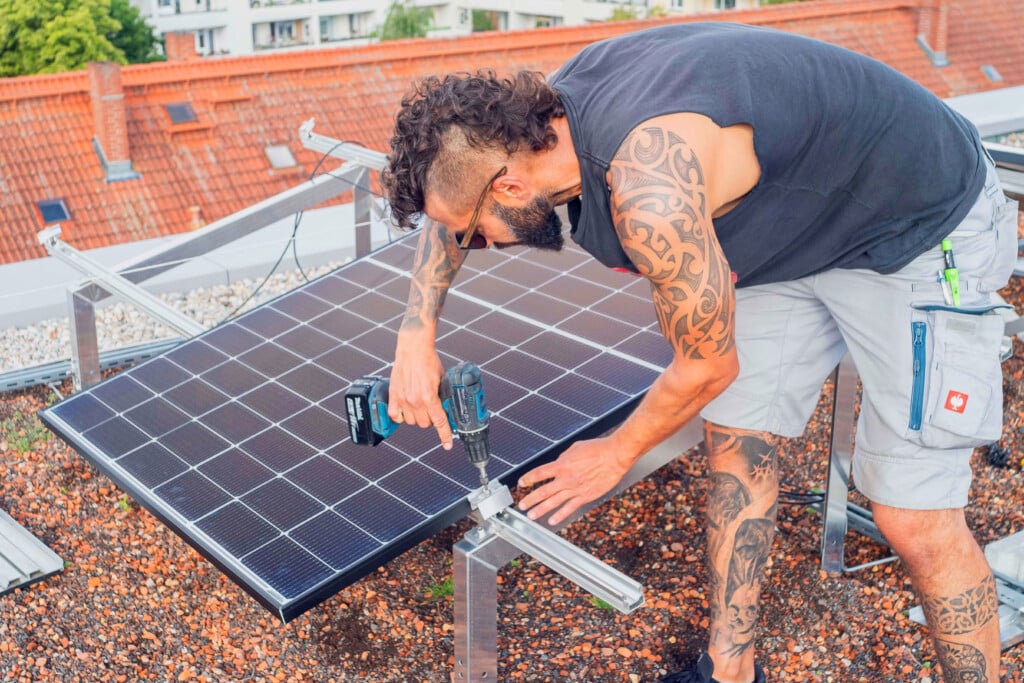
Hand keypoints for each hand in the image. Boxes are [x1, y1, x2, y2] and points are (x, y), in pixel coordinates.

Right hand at [389, 327, 453, 448]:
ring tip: (419, 407)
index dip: (445, 435)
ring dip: (417, 417)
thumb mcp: (442, 379)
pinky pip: (395, 416)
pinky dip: (400, 416)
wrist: (413, 349)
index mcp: (430, 397)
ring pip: (411, 422)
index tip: (447, 445)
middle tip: (432, 410)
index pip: (439, 422)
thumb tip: (446, 407)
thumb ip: (442, 395)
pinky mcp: (394, 396)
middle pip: (425, 424)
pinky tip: (405, 409)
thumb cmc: (429, 361)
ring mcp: (403, 400)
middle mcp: (415, 401)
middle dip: (430, 420)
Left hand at [517, 437, 632, 524]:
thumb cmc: (597, 448)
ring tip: (531, 515)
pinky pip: (570, 508)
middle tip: (521, 505)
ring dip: (540, 510)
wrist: (615, 456)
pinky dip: (560, 515)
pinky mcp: (586, 496)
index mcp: (562, 465)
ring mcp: (575, 489)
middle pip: (543, 491)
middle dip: (530, 499)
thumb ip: (563, 457)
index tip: (521, 483)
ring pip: (554, 502)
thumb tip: (557, 463)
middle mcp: (566, 479)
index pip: (539, 473)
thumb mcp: (575, 447)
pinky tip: (552, 521)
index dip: (527, 479)